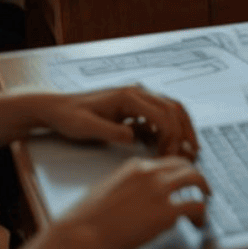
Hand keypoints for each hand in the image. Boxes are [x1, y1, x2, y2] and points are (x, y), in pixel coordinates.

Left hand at [37, 86, 198, 158]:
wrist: (57, 109)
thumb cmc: (69, 116)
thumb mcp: (86, 127)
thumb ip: (111, 132)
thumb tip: (134, 138)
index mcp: (128, 96)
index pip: (162, 114)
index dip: (170, 136)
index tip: (169, 155)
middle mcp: (137, 93)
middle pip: (173, 108)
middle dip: (184, 132)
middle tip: (191, 152)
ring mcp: (137, 99)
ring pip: (171, 110)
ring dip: (182, 129)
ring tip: (190, 148)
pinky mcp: (134, 108)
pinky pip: (159, 117)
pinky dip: (169, 130)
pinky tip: (167, 146)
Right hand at [53, 156, 210, 248]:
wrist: (77, 236)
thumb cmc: (83, 221)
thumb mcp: (105, 190)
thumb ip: (126, 187)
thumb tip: (138, 198)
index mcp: (134, 166)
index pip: (165, 161)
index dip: (177, 171)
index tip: (182, 181)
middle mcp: (149, 173)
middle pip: (185, 165)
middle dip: (195, 176)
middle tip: (201, 188)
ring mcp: (159, 191)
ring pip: (196, 178)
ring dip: (203, 190)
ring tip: (205, 203)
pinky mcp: (166, 213)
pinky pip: (196, 207)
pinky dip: (202, 215)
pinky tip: (198, 224)